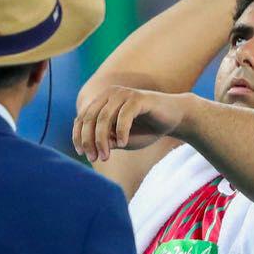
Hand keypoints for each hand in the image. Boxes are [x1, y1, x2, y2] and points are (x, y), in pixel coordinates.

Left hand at [73, 86, 189, 161]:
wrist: (174, 118)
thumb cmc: (147, 130)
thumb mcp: (123, 140)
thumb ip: (107, 141)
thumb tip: (91, 146)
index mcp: (102, 102)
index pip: (82, 118)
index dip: (79, 137)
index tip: (83, 154)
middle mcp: (110, 94)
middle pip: (90, 118)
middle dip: (89, 141)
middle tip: (94, 158)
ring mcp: (124, 94)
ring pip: (104, 118)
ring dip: (102, 140)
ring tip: (105, 156)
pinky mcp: (138, 98)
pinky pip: (124, 115)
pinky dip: (121, 131)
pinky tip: (123, 144)